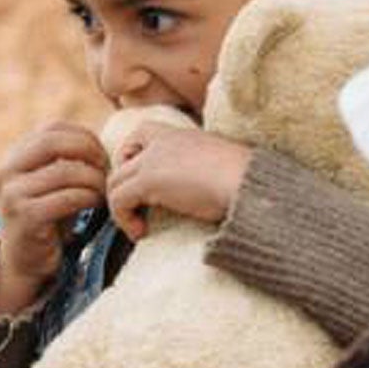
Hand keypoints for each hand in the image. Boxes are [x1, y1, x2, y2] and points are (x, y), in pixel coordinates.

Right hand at [0, 122, 108, 319]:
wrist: (25, 261)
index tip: (101, 157)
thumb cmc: (48, 218)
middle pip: (56, 141)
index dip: (84, 137)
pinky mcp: (26, 216)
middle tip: (107, 170)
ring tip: (104, 192)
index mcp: (14, 157)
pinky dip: (90, 198)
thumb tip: (104, 140)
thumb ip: (67, 158)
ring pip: (67, 171)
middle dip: (90, 152)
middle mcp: (8, 170)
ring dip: (95, 180)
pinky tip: (97, 206)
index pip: (53, 128)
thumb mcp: (53, 182)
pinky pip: (69, 197)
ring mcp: (13, 193)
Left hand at [106, 128, 252, 240]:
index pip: (141, 134)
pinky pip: (118, 199)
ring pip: (115, 182)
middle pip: (122, 159)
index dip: (131, 158)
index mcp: (184, 135)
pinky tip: (142, 233)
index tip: (141, 186)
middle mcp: (165, 140)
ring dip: (121, 208)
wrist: (253, 187)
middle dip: (123, 187)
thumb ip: (197, 172)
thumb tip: (193, 194)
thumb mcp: (218, 169)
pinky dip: (123, 219)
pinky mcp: (149, 179)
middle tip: (137, 211)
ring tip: (140, 228)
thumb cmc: (247, 185)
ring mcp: (154, 158)